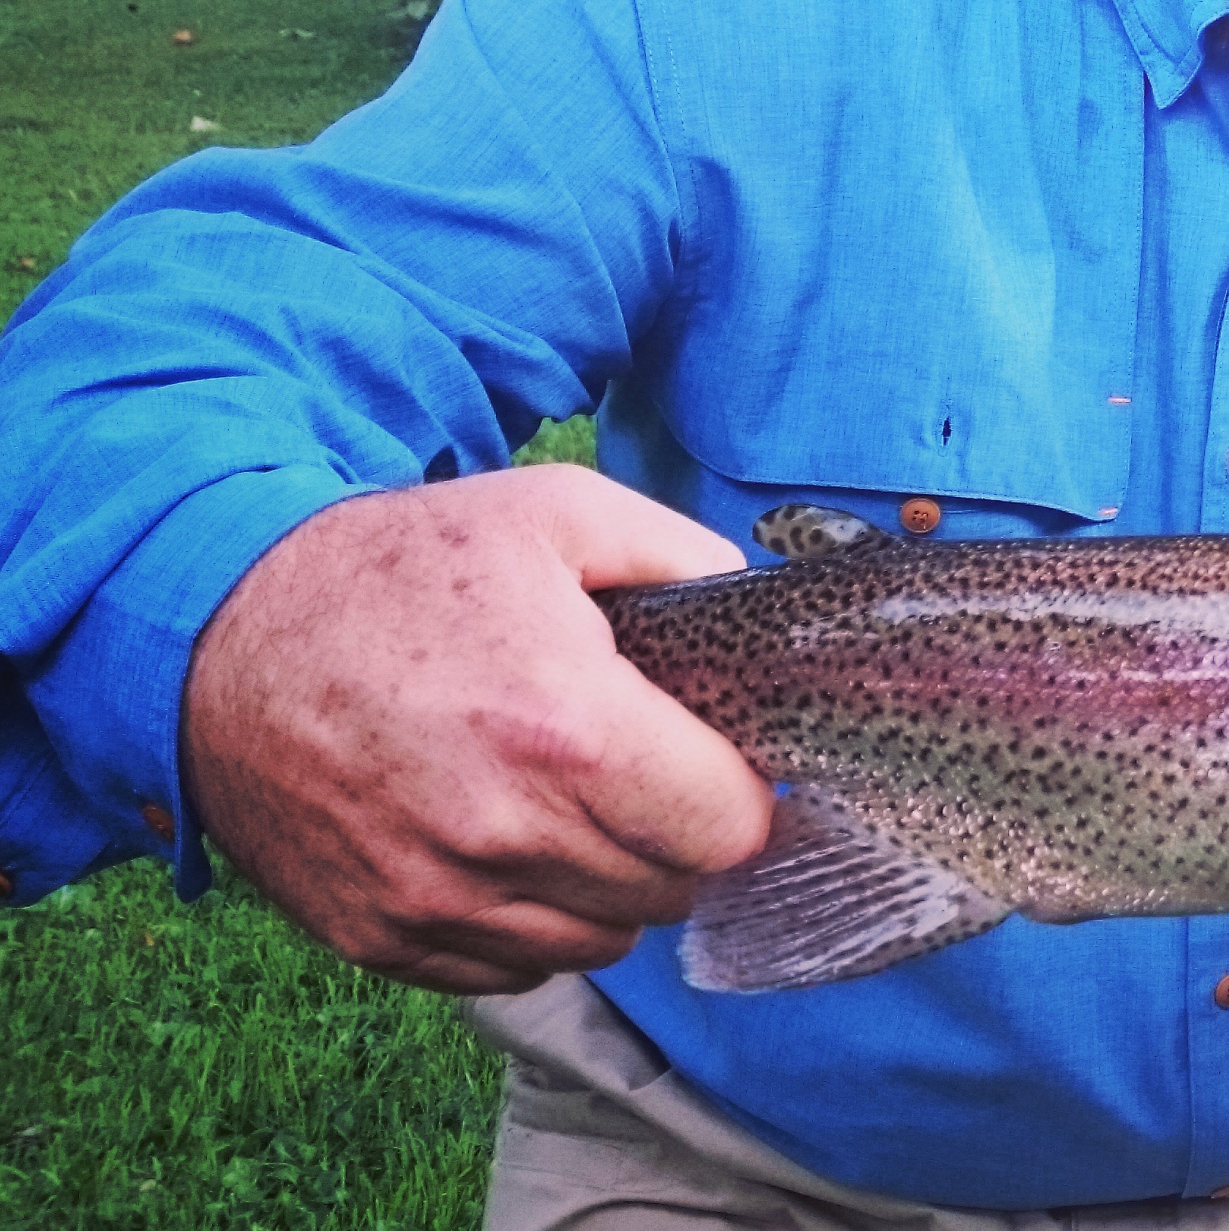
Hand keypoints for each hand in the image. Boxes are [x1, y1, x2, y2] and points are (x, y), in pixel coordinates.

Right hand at [180, 464, 772, 994]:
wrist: (219, 631)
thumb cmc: (400, 566)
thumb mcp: (557, 511)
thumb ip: (681, 555)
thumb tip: (757, 607)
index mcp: (565, 731)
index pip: (727, 833)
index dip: (739, 795)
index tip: (716, 761)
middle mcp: (502, 833)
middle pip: (670, 890)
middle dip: (677, 834)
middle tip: (644, 774)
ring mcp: (435, 898)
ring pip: (601, 941)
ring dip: (610, 884)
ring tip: (574, 806)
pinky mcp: (378, 937)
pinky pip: (514, 969)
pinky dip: (534, 922)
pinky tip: (512, 847)